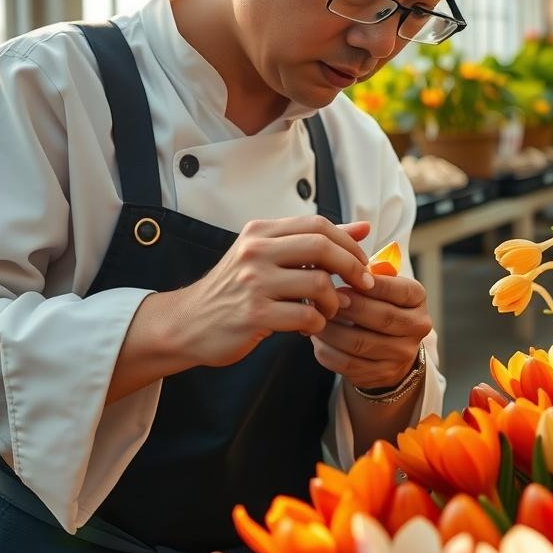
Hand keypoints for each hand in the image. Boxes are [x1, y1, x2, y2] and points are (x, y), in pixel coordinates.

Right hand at [150, 216, 374, 371]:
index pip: (318, 224)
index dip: (348, 243)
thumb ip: (314, 241)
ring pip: (319, 284)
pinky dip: (317, 324)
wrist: (187, 323)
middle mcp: (256, 251)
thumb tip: (365, 227)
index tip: (362, 263)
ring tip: (328, 311)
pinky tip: (308, 328)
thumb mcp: (268, 256)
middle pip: (322, 247)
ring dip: (334, 303)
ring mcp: (254, 283)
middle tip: (363, 286)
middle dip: (352, 267)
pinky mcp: (254, 315)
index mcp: (261, 232)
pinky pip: (306, 317)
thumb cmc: (234, 290)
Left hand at [312, 274, 431, 389]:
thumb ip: (369, 274)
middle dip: (350, 308)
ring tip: (316, 317)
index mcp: (418, 299)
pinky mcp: (383, 374)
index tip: (346, 279)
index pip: (398, 290)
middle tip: (328, 299)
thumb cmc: (380, 303)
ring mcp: (402, 354)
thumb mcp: (383, 284)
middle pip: (382, 318)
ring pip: (361, 343)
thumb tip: (344, 266)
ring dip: (332, 330)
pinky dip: (328, 350)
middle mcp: (417, 327)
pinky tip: (318, 339)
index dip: (372, 286)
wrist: (391, 346)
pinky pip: (348, 364)